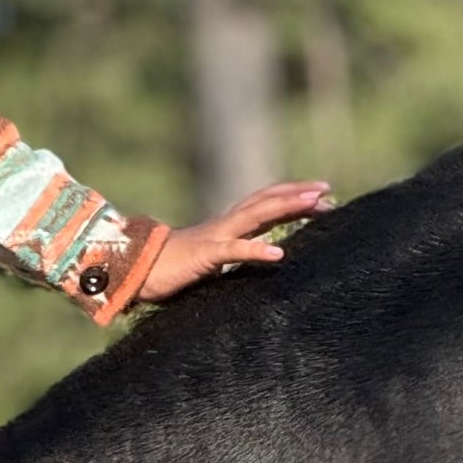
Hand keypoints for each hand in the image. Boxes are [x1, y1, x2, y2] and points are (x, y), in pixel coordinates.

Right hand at [138, 182, 333, 302]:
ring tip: (316, 203)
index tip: (322, 198)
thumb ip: (231, 254)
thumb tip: (255, 257)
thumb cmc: (170, 269)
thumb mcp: (209, 260)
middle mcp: (224, 225)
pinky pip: (233, 251)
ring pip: (256, 214)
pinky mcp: (204, 255)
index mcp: (226, 227)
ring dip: (287, 207)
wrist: (134, 271)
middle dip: (298, 193)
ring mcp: (215, 237)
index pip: (265, 204)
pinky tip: (279, 256)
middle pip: (266, 200)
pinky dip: (256, 250)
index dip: (292, 197)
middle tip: (328, 191)